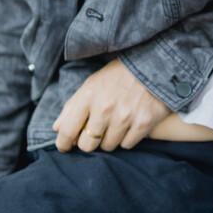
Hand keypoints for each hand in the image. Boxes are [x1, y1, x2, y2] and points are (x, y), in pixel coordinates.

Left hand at [52, 59, 170, 152]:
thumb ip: (72, 106)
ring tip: (115, 124)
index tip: (65, 146)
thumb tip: (57, 128)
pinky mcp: (144, 123)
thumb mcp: (92, 84)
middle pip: (87, 145)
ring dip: (109, 139)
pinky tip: (129, 124)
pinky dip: (126, 138)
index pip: (68, 130)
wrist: (154, 65)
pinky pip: (127, 145)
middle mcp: (105, 108)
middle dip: (88, 142)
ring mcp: (125, 116)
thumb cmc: (119, 75)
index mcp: (88, 96)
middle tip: (95, 134)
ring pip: (108, 146)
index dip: (64, 143)